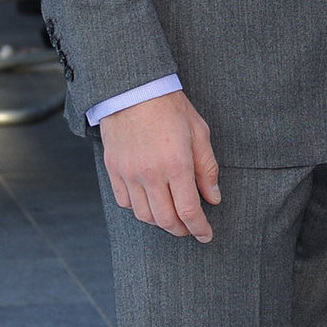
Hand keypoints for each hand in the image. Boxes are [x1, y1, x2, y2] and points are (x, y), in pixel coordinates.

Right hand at [99, 91, 221, 241]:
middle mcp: (150, 175)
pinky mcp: (114, 171)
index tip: (207, 235)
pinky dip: (140, 209)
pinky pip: (125, 202)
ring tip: (173, 218)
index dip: (200, 228)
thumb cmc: (171, 109)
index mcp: (176, 165)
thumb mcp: (200, 133)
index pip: (189, 211)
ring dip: (161, 222)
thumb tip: (213, 198)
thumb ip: (207, 169)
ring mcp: (128, 175)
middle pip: (166, 220)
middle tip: (192, 229)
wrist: (134, 91)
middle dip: (181, 230)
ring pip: (144, 215)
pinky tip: (151, 203)